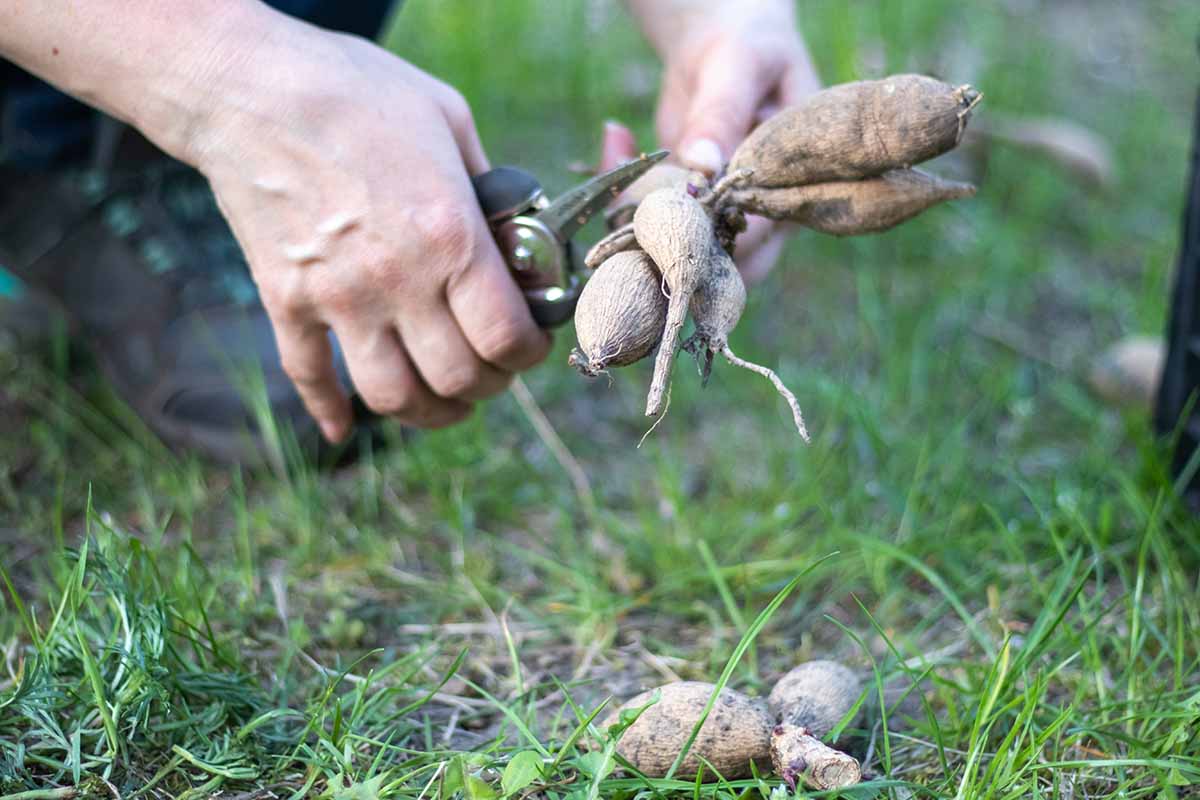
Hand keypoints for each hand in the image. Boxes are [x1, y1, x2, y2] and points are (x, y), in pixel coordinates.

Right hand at [179, 15, 550, 441]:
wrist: (248, 84)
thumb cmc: (358, 91)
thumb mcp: (451, 120)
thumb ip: (491, 187)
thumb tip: (517, 230)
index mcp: (450, 238)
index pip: (505, 339)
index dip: (527, 356)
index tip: (527, 348)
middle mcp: (397, 280)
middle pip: (455, 380)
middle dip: (485, 387)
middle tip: (490, 373)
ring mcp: (336, 298)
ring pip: (390, 398)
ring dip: (426, 413)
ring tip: (442, 401)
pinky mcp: (286, 300)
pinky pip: (308, 378)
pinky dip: (328, 413)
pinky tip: (342, 430)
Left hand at [627, 0, 820, 280]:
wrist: (728, 50)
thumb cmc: (750, 50)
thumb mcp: (738, 68)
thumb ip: (720, 114)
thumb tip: (703, 163)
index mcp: (791, 186)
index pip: (758, 236)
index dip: (715, 240)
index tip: (669, 224)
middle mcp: (762, 211)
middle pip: (721, 264)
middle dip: (670, 252)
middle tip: (626, 224)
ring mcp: (723, 214)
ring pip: (682, 252)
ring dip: (639, 227)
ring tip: (613, 176)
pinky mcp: (689, 207)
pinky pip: (655, 221)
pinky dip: (624, 194)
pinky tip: (615, 141)